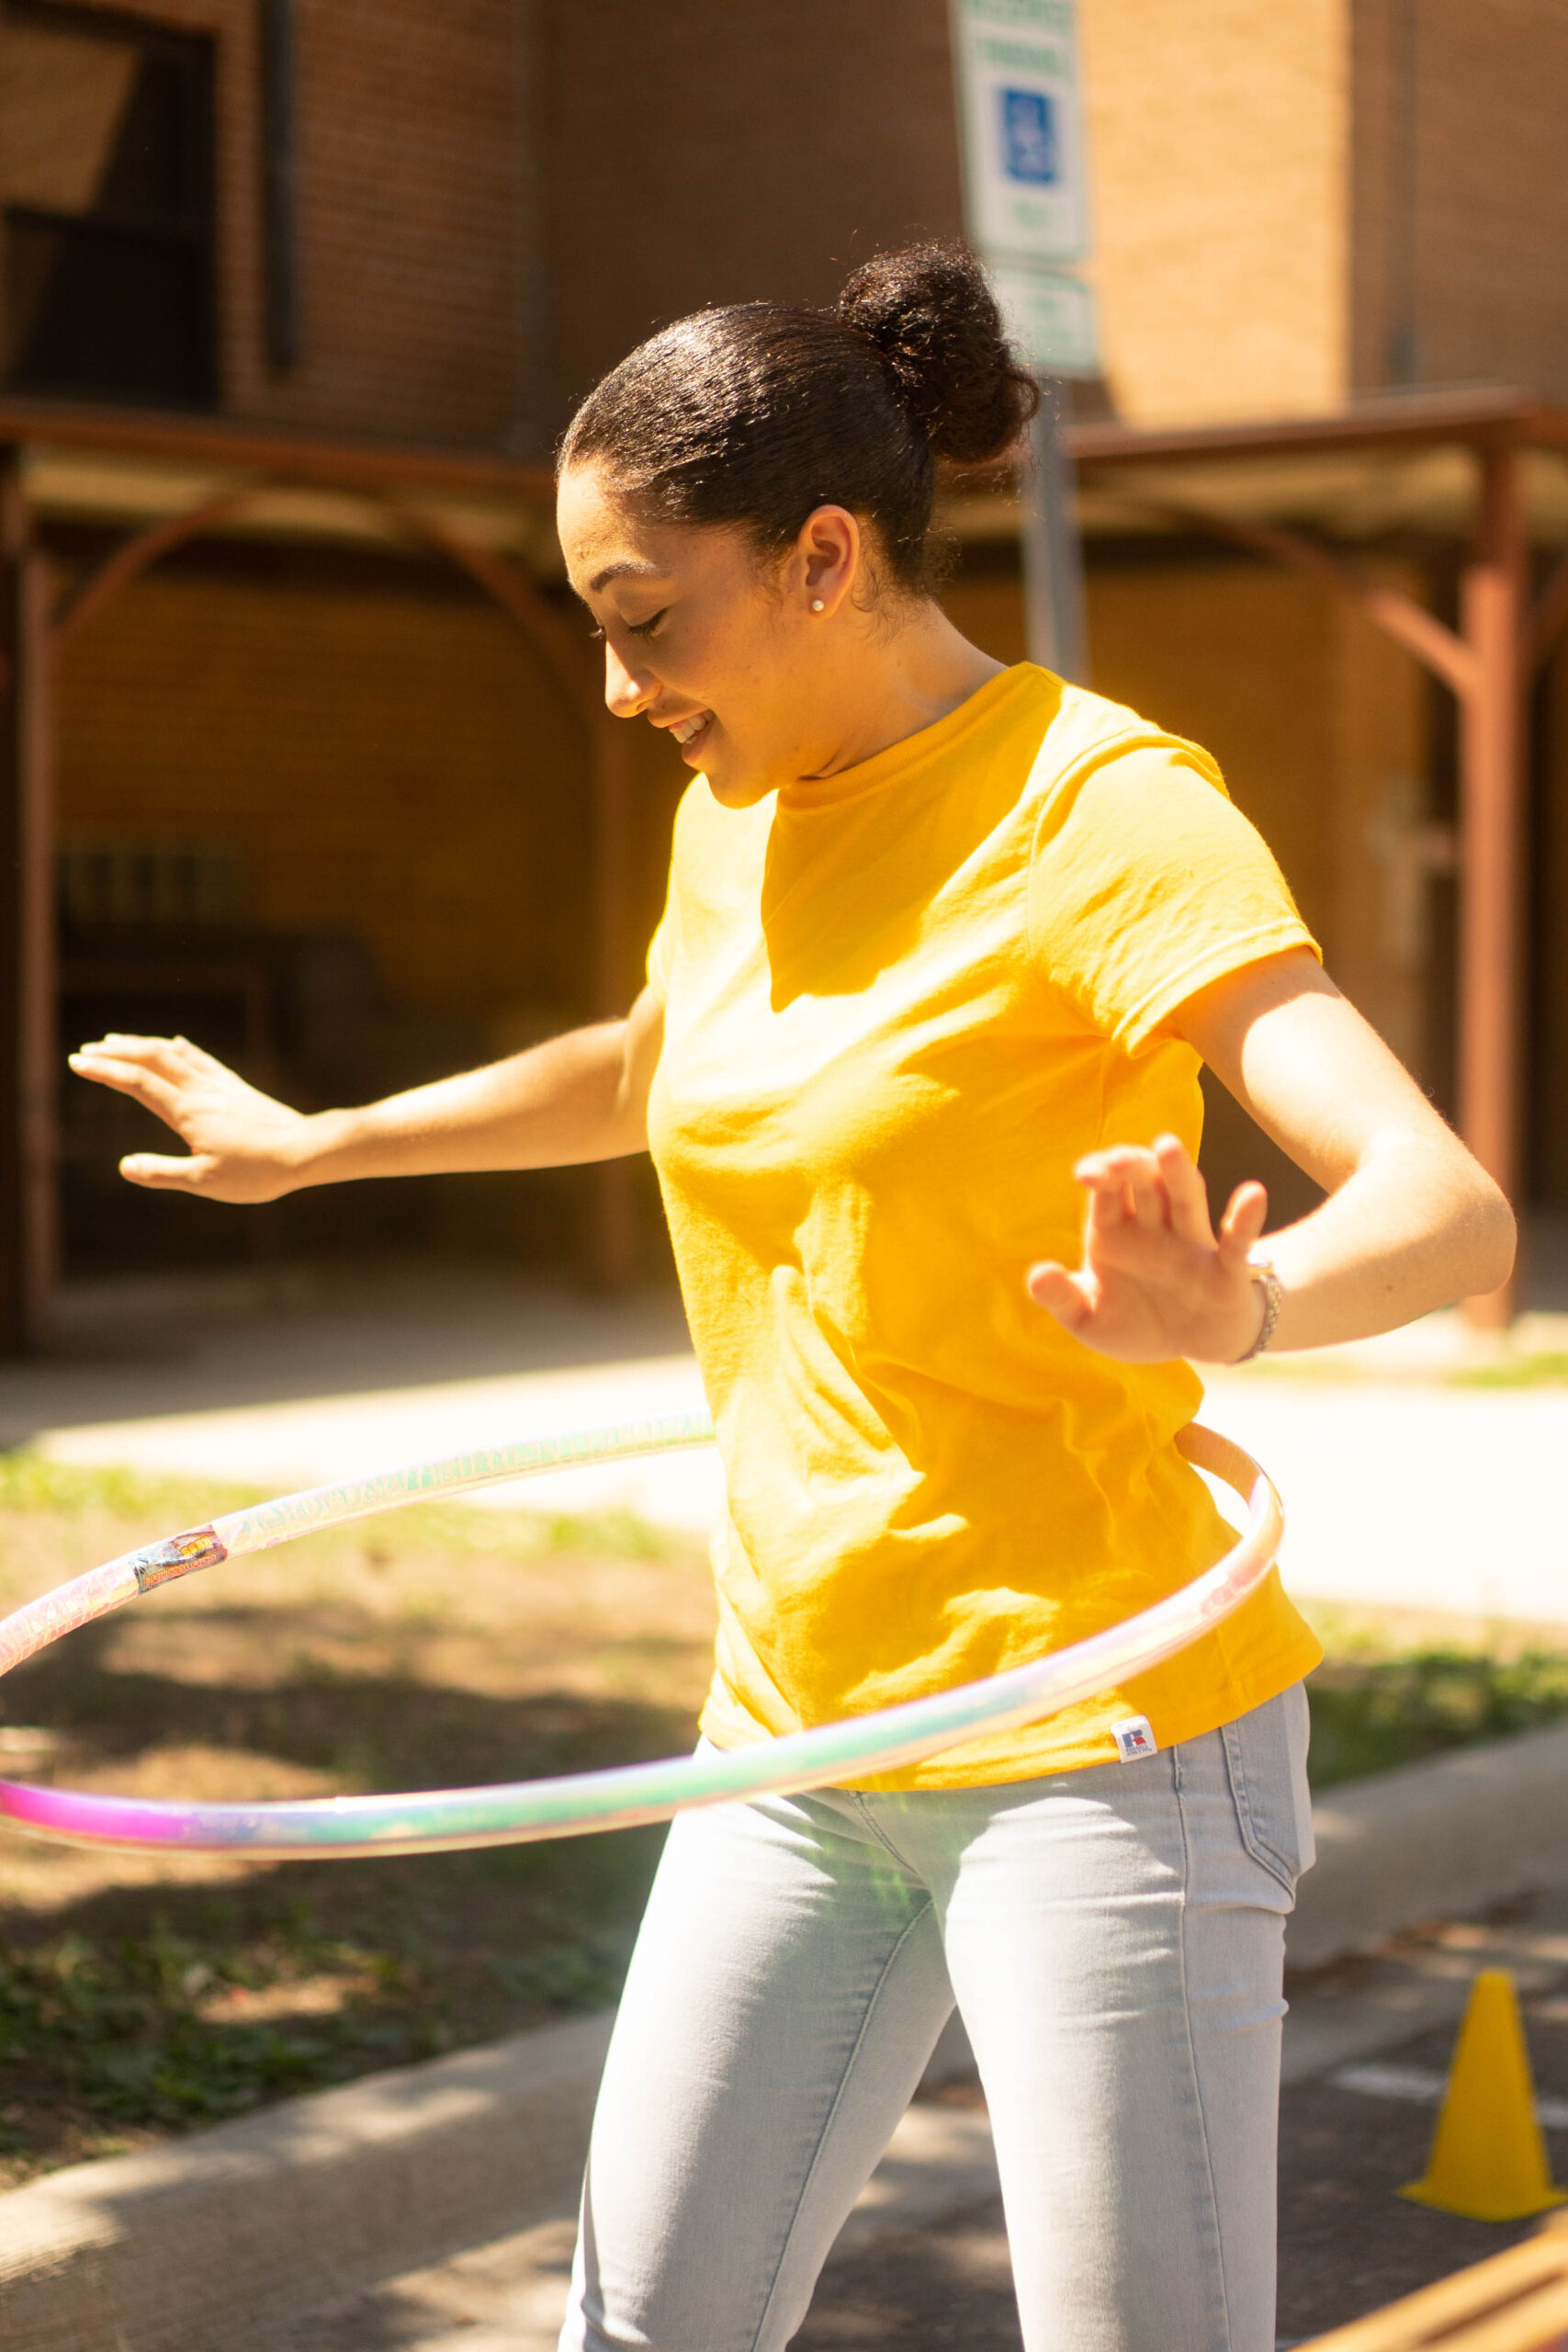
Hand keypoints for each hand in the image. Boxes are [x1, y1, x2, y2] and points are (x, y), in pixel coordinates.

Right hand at [68, 1034, 314, 1203]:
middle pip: (152, 1058)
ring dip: (143, 1044)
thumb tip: (124, 1166)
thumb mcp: (206, 1182)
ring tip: (118, 1041)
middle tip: (87, 1050)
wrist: (306, 1151)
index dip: (105, 1071)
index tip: (77, 1063)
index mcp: (188, 1112)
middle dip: (116, 1051)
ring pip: (175, 1053)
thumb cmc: (258, 1172)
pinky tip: (175, 1043)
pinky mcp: (237, 1087)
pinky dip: (180, 1048)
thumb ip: (163, 1173)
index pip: (138, 1083)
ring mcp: (221, 1085)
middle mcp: (202, 1091)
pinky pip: (202, 1059)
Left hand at [1027, 1134, 1269, 1364]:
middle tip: (1116, 1162)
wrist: (1191, 1346)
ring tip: (1167, 1147)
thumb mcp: (1089, 1319)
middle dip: (1130, 1165)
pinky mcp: (1226, 1270)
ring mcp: (1191, 1244)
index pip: (1108, 1187)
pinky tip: (1252, 1194)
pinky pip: (1237, 1242)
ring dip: (1177, 1173)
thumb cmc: (1137, 1323)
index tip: (1087, 1174)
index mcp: (1116, 1229)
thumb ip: (1062, 1298)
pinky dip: (1244, 1219)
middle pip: (1145, 1181)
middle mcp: (1154, 1226)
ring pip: (1185, 1198)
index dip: (1099, 1172)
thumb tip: (1036, 1276)